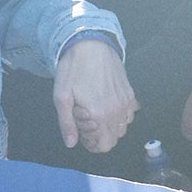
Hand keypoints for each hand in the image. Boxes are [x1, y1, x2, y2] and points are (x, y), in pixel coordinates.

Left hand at [54, 38, 135, 154]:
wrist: (91, 45)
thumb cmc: (73, 69)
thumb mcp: (61, 97)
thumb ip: (67, 123)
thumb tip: (71, 143)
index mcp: (99, 115)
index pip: (103, 146)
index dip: (90, 143)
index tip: (81, 130)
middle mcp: (117, 113)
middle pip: (113, 140)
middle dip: (99, 136)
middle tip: (86, 120)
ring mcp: (126, 104)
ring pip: (122, 129)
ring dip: (109, 126)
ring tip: (96, 110)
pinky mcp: (131, 95)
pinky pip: (129, 116)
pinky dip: (119, 116)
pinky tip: (107, 103)